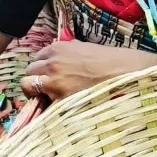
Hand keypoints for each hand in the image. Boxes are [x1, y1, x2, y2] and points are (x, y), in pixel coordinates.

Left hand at [20, 41, 156, 99]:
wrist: (130, 73)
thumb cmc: (114, 61)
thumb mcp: (87, 49)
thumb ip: (68, 55)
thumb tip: (59, 63)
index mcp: (59, 48)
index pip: (36, 59)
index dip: (43, 69)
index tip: (50, 76)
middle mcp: (52, 63)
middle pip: (28, 72)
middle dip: (35, 80)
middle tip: (48, 89)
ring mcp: (55, 82)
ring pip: (27, 86)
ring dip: (35, 93)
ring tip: (50, 99)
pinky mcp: (61, 100)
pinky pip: (42, 105)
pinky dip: (47, 108)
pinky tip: (60, 108)